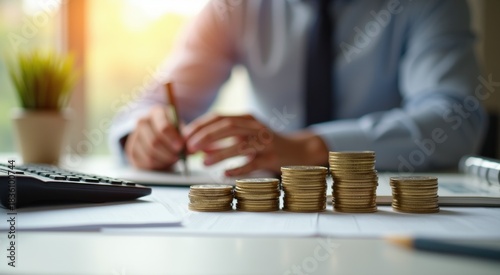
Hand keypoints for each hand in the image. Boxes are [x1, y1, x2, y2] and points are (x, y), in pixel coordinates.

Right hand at [124, 105, 183, 169]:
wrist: (157, 134)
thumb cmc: (173, 131)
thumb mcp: (180, 129)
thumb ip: (185, 137)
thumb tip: (190, 149)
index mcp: (156, 113)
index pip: (163, 127)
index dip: (172, 138)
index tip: (181, 146)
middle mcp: (142, 122)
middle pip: (154, 142)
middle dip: (169, 152)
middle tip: (179, 157)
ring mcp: (135, 136)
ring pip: (149, 153)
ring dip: (164, 159)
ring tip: (174, 159)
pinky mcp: (132, 150)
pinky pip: (145, 162)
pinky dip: (157, 164)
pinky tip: (165, 162)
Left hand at [184, 113, 328, 175]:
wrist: (297, 151)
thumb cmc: (265, 144)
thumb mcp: (244, 137)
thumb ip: (222, 140)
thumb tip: (199, 148)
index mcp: (247, 118)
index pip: (220, 117)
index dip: (201, 126)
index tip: (186, 136)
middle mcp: (256, 127)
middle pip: (228, 127)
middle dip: (206, 136)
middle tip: (190, 148)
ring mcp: (265, 142)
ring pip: (240, 145)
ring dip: (219, 153)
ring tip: (203, 163)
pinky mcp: (272, 158)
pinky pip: (253, 164)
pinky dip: (238, 168)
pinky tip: (225, 173)